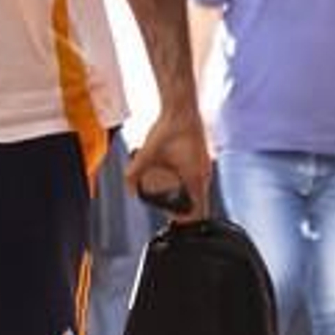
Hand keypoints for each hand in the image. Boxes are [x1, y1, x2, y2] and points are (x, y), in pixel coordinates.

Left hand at [125, 103, 211, 222]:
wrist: (181, 107)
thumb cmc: (168, 129)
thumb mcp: (147, 154)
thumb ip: (135, 173)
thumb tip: (129, 189)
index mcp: (196, 178)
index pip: (198, 211)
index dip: (188, 222)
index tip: (177, 227)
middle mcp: (204, 174)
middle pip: (199, 202)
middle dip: (184, 211)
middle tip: (169, 215)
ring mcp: (205, 166)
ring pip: (199, 190)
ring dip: (187, 197)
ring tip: (171, 200)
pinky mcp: (201, 158)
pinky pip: (197, 178)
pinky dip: (188, 184)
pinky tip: (175, 180)